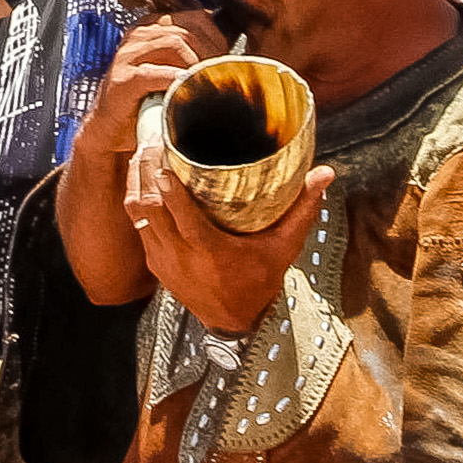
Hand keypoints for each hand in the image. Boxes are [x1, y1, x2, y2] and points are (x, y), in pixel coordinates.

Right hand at [99, 15, 219, 154]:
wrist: (112, 128)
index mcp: (153, 28)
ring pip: (173, 43)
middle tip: (221, 74)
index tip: (225, 58)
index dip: (215, 36)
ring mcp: (128, 55)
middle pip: (186, 29)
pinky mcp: (122, 79)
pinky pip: (152, 72)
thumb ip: (192, 57)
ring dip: (196, 63)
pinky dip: (174, 79)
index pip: (194, 16)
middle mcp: (139, 35)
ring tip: (207, 82)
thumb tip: (226, 57)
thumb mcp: (172, 70)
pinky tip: (185, 89)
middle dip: (210, 52)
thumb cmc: (146, 100)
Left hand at [133, 158, 333, 335]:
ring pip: (137, 216)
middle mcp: (180, 255)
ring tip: (143, 151)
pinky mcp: (155, 264)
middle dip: (145, 172)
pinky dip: (137, 202)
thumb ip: (302, 209)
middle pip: (150, 209)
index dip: (168, 186)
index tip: (163, 154)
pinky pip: (138, 227)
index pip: (180, 215)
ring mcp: (163, 260)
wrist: (235, 322)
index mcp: (209, 250)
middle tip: (150, 140)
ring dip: (136, 183)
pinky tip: (142, 179)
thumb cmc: (260, 281)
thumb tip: (326, 173)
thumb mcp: (284, 247)